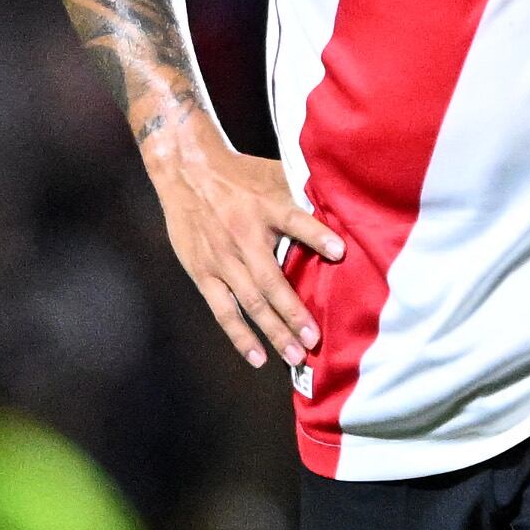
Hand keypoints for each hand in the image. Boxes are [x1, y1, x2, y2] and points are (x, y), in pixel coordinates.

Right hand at [148, 133, 342, 371]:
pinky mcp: (203, 273)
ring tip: (295, 356)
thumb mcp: (273, 173)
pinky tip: (258, 358)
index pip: (294, 221)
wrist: (186, 171)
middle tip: (315, 339)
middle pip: (270, 280)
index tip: (340, 251)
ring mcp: (222, 259)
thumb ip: (303, 190)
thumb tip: (343, 200)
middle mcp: (243, 237)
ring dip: (272, 331)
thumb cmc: (239, 175)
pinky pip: (223, 310)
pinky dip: (240, 335)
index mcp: (264, 208)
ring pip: (250, 302)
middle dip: (293, 312)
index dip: (316, 235)